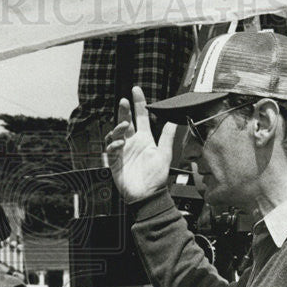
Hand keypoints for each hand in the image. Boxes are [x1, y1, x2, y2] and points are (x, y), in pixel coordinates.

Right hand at [105, 86, 176, 202]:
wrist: (147, 196)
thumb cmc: (157, 178)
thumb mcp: (165, 154)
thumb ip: (168, 136)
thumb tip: (175, 120)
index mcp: (145, 139)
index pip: (141, 117)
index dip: (138, 103)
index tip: (136, 90)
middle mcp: (133, 143)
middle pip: (125, 122)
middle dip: (123, 111)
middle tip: (124, 101)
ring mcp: (123, 152)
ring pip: (116, 134)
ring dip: (118, 127)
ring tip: (124, 126)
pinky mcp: (115, 162)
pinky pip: (111, 149)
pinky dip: (114, 144)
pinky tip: (120, 143)